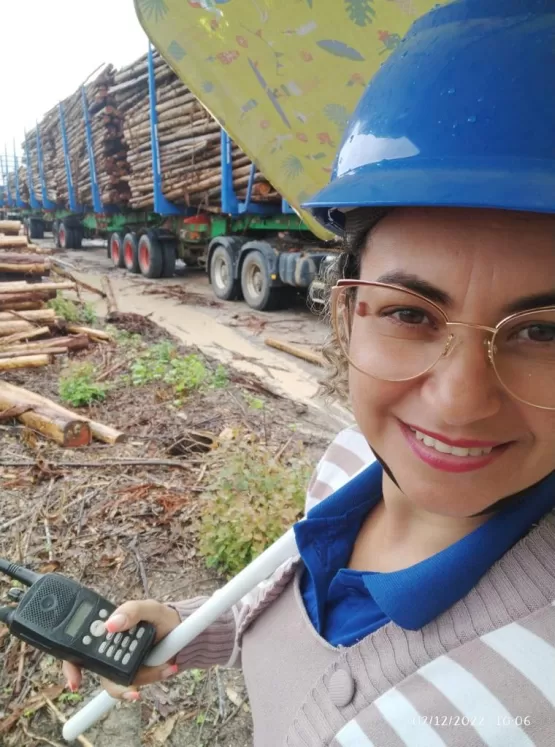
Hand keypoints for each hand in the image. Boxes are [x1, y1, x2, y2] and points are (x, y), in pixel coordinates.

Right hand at [62, 600, 180, 700]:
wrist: (182, 631)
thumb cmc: (160, 616)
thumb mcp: (149, 607)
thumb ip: (131, 610)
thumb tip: (110, 624)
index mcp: (107, 630)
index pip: (79, 648)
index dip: (71, 667)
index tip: (76, 682)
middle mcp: (110, 649)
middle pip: (99, 672)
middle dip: (115, 680)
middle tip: (133, 684)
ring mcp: (122, 664)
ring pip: (118, 683)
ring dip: (144, 675)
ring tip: (164, 665)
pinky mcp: (136, 675)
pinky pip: (136, 684)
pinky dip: (152, 677)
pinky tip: (167, 668)